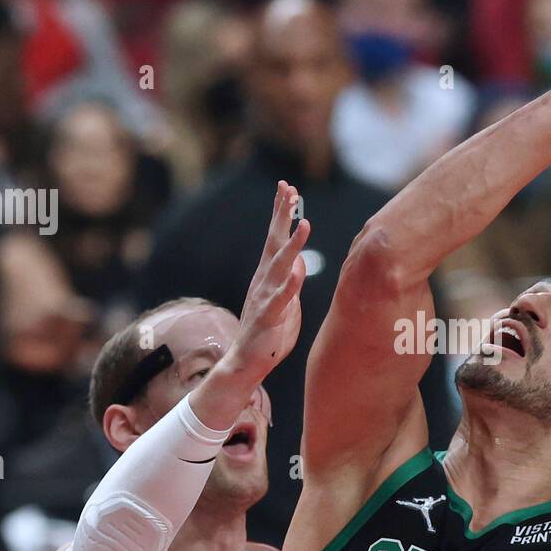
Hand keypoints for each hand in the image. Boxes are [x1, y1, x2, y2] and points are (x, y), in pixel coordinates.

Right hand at [223, 181, 309, 385]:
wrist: (246, 362)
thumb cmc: (268, 333)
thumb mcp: (285, 304)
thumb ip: (291, 283)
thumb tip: (299, 264)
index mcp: (268, 276)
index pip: (275, 238)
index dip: (281, 214)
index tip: (288, 189)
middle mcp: (264, 281)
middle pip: (274, 242)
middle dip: (282, 215)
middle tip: (289, 189)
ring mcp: (265, 297)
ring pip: (279, 266)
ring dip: (292, 244)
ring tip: (304, 223)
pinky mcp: (268, 318)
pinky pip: (280, 299)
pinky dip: (290, 285)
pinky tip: (299, 271)